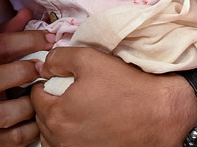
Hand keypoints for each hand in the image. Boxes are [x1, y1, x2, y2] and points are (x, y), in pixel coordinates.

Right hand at [0, 9, 54, 146]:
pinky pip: (14, 137)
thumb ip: (11, 34)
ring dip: (26, 105)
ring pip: (1, 112)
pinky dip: (31, 130)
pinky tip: (41, 120)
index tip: (51, 38)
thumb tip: (26, 11)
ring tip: (41, 99)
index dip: (25, 39)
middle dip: (19, 72)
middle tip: (42, 68)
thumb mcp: (1, 60)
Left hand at [31, 47, 194, 146]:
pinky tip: (92, 127)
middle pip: (43, 117)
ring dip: (62, 123)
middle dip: (54, 103)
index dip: (48, 83)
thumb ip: (60, 58)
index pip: (35, 95)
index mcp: (56, 114)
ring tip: (84, 111)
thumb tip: (46, 64)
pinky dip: (75, 138)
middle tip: (75, 93)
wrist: (161, 115)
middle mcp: (60, 140)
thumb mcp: (90, 59)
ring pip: (54, 136)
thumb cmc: (128, 88)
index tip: (62, 80)